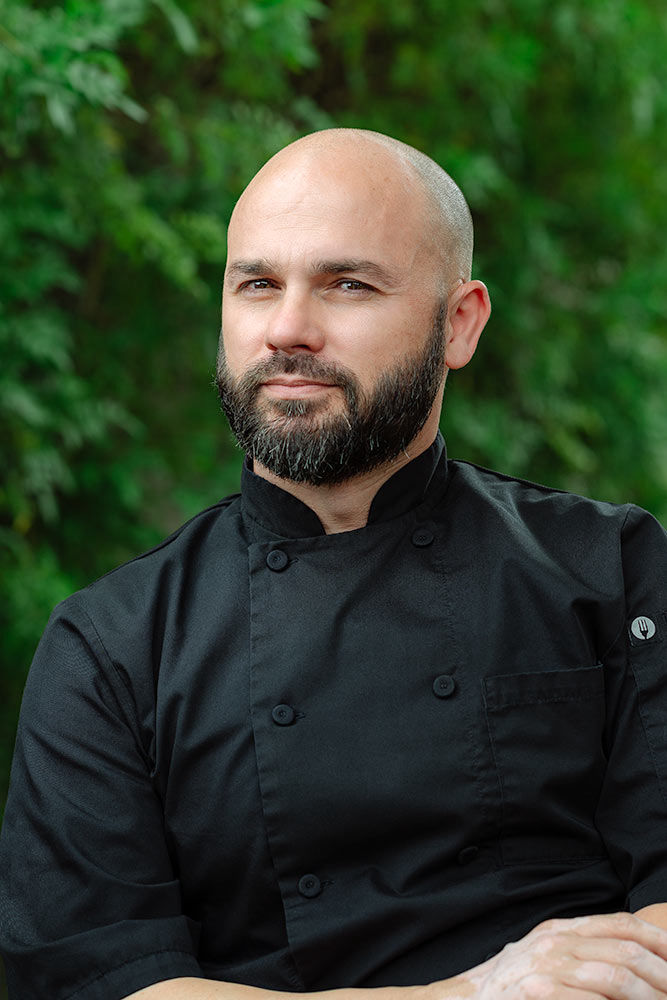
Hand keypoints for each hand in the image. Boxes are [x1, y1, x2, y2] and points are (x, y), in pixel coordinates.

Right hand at [459, 912, 666, 997]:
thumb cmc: (507, 987)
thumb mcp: (543, 957)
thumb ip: (578, 951)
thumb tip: (627, 960)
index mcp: (561, 929)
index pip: (621, 924)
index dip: (657, 940)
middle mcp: (556, 942)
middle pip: (626, 951)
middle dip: (663, 975)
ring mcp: (545, 969)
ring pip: (615, 978)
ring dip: (648, 997)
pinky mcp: (537, 994)